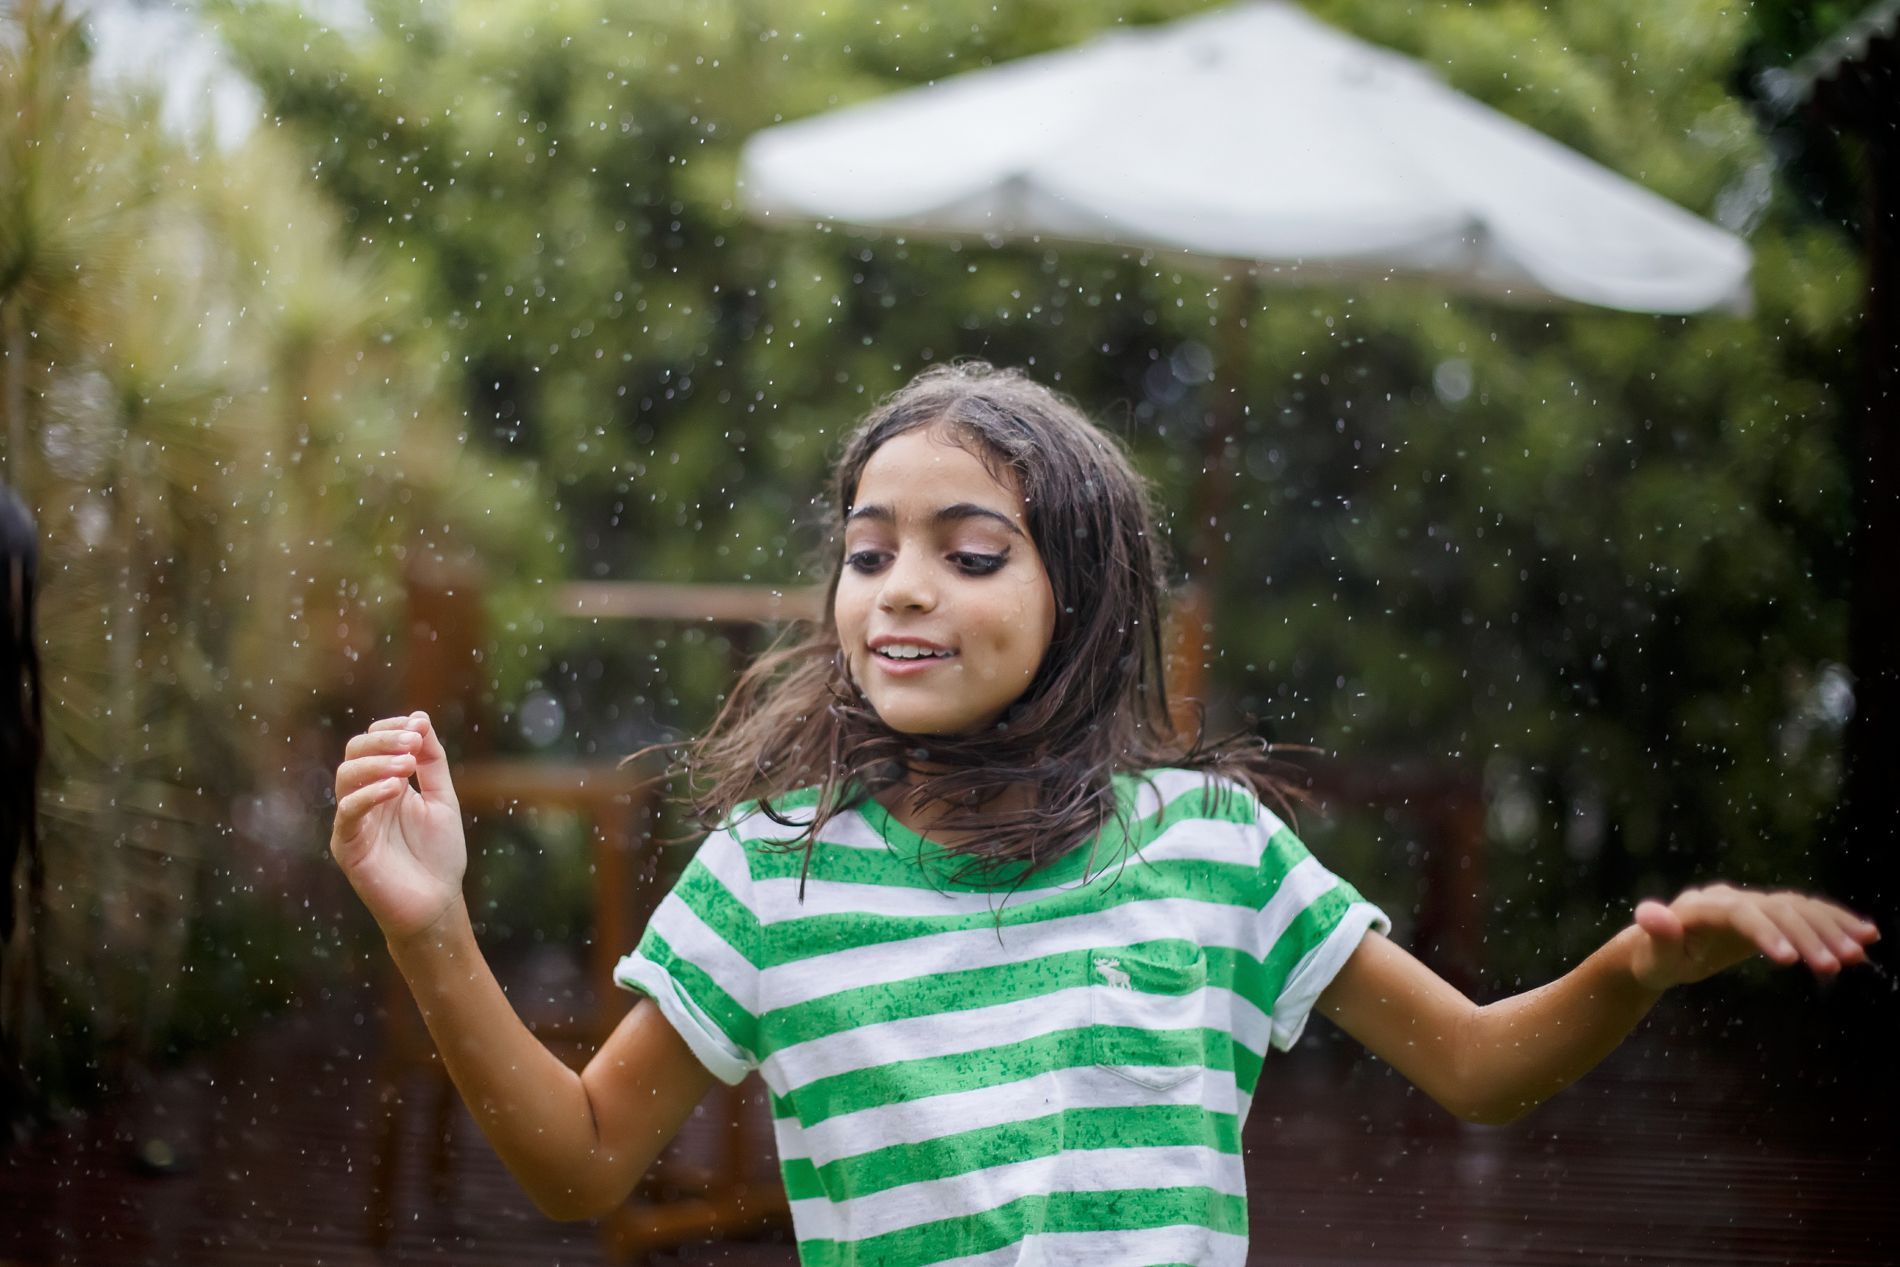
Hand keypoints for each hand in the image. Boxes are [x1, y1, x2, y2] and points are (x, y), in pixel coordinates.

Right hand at [329, 711, 467, 943]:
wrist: (437, 904)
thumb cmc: (439, 855)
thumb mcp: (442, 798)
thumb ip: (431, 761)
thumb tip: (420, 717)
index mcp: (386, 784)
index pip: (372, 742)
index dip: (391, 728)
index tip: (418, 727)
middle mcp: (365, 799)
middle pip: (354, 753)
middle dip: (382, 740)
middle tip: (411, 742)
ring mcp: (354, 822)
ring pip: (345, 777)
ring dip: (376, 764)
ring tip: (407, 765)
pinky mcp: (347, 846)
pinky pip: (348, 813)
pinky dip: (369, 795)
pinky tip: (395, 789)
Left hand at [1628, 883, 1879, 990]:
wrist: (1660, 951)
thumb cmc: (1654, 958)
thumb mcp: (1652, 956)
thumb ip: (1656, 935)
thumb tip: (1647, 912)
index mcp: (1704, 907)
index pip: (1741, 913)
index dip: (1766, 932)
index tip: (1789, 961)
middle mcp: (1731, 899)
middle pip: (1777, 909)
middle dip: (1809, 936)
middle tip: (1838, 965)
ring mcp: (1752, 904)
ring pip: (1798, 908)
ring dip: (1831, 929)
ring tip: (1859, 954)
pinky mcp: (1768, 914)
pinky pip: (1806, 913)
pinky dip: (1835, 921)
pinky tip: (1865, 935)